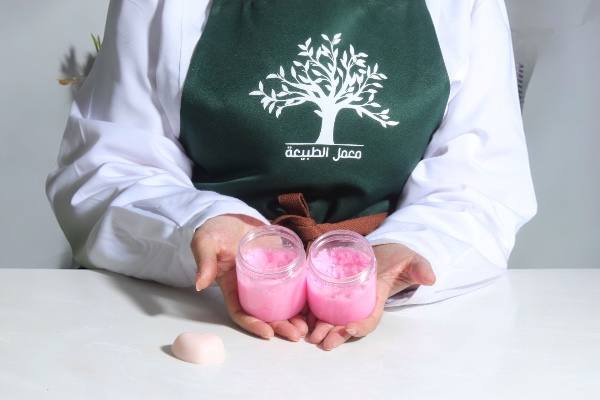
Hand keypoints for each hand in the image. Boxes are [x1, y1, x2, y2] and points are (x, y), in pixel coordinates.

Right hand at [191, 214, 307, 340]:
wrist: (231, 217)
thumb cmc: (214, 232)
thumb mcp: (205, 243)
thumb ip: (204, 262)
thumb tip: (200, 284)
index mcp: (232, 287)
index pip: (242, 312)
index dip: (254, 324)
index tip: (268, 333)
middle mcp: (251, 287)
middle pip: (265, 312)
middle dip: (280, 326)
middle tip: (297, 334)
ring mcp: (267, 277)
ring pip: (281, 302)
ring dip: (294, 316)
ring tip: (307, 326)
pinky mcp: (280, 264)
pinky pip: (293, 282)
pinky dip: (302, 294)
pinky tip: (313, 303)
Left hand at [306, 243, 435, 349]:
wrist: (380, 250)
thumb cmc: (395, 257)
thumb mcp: (409, 259)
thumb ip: (419, 267)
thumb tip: (429, 277)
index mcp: (376, 301)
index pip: (369, 319)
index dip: (360, 327)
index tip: (350, 329)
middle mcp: (358, 305)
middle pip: (345, 325)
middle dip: (334, 334)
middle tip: (322, 340)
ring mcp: (343, 300)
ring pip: (329, 319)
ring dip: (318, 328)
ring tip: (308, 334)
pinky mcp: (329, 290)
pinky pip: (317, 305)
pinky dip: (308, 312)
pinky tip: (298, 316)